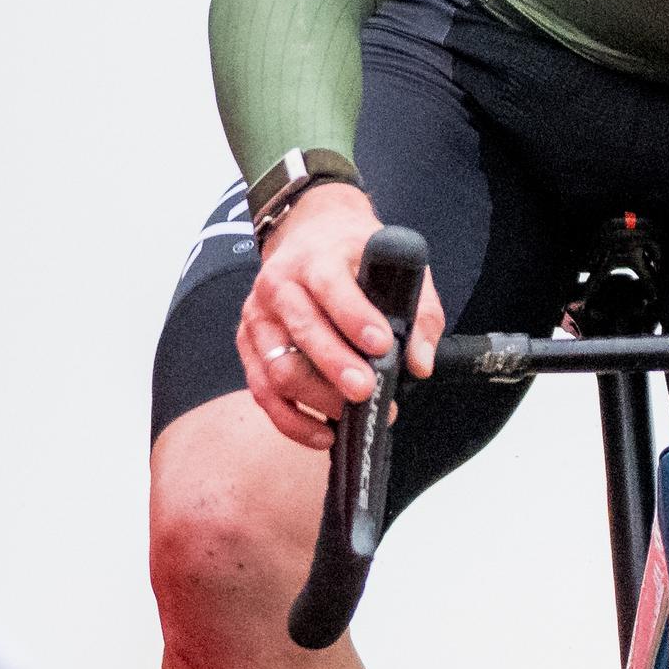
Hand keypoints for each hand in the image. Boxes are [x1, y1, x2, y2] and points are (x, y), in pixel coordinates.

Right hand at [237, 183, 445, 448]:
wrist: (307, 235)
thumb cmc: (355, 256)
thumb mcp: (396, 267)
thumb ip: (419, 314)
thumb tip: (420, 364)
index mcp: (316, 259)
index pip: (331, 286)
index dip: (355, 317)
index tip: (383, 345)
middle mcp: (279, 286)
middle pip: (302, 332)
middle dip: (336, 367)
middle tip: (367, 392)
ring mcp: (258, 318)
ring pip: (278, 368)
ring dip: (318, 400)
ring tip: (354, 416)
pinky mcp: (248, 346)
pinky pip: (263, 392)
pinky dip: (292, 420)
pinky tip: (324, 434)